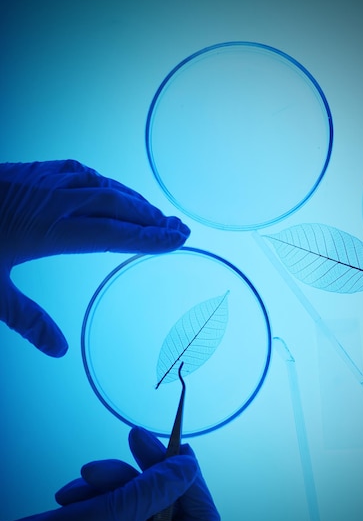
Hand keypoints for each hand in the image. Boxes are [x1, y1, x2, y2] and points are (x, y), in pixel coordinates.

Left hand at [0, 160, 190, 355]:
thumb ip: (27, 320)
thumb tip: (58, 349)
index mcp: (48, 230)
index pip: (113, 233)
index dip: (148, 238)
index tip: (176, 239)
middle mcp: (53, 200)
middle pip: (116, 205)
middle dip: (151, 217)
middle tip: (177, 227)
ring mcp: (42, 181)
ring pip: (101, 186)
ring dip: (131, 199)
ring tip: (153, 213)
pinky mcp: (30, 171)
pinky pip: (79, 172)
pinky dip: (102, 182)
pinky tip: (107, 188)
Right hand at [0, 427, 219, 520]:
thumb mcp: (115, 513)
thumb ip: (157, 487)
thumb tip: (190, 465)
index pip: (202, 516)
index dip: (193, 483)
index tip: (177, 452)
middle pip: (171, 493)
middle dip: (149, 465)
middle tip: (136, 435)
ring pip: (139, 487)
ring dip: (113, 476)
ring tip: (86, 479)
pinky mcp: (106, 520)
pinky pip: (115, 491)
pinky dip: (96, 487)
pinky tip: (71, 495)